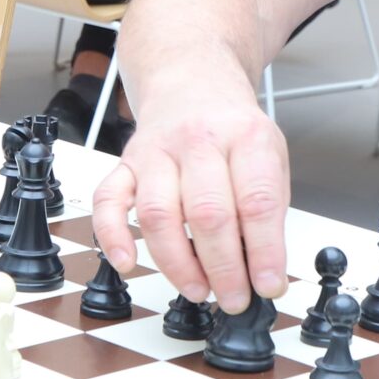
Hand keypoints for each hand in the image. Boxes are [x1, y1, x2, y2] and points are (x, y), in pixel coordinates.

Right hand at [91, 80, 292, 304]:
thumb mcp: (269, 155)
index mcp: (245, 137)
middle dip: (223, 267)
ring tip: (199, 290)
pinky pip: (109, 201)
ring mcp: (156, 151)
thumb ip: (268, 208)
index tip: (268, 286)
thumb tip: (265, 270)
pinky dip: (112, 236)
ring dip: (178, 263)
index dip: (263, 252)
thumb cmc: (232, 129)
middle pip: (208, 213)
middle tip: (234, 298)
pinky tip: (127, 263)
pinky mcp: (125, 163)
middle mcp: (198, 141)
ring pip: (159, 213)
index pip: (256, 201)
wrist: (191, 80)